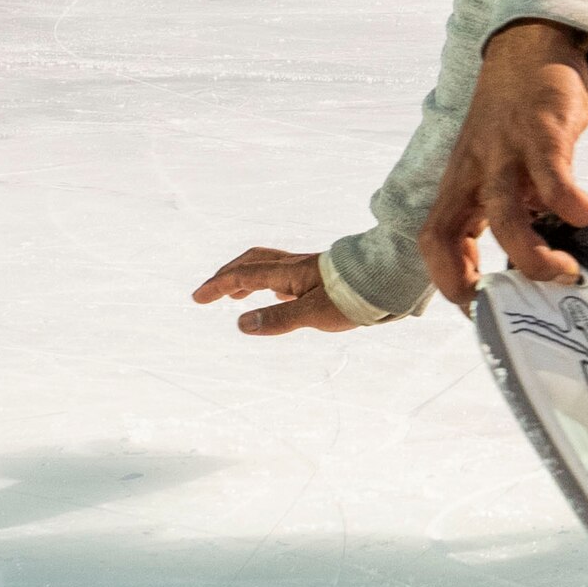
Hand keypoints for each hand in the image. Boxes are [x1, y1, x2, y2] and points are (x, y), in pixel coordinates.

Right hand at [189, 246, 359, 336]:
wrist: (390, 280)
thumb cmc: (355, 297)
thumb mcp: (314, 313)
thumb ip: (278, 318)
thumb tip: (240, 324)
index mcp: (289, 273)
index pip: (244, 275)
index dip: (218, 285)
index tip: (197, 297)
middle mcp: (296, 267)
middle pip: (252, 262)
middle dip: (227, 275)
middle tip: (208, 292)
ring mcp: (309, 270)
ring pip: (268, 266)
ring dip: (246, 276)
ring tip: (234, 294)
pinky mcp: (321, 277)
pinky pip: (284, 274)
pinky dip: (267, 282)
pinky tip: (274, 295)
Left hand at [420, 20, 587, 303]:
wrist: (531, 44)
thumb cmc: (518, 113)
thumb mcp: (498, 161)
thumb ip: (511, 206)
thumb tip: (534, 256)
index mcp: (462, 181)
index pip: (432, 238)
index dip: (446, 277)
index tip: (477, 306)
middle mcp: (475, 169)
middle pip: (449, 233)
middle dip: (475, 281)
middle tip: (522, 299)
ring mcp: (505, 149)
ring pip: (503, 213)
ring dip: (532, 254)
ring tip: (566, 271)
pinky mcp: (542, 130)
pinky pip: (552, 176)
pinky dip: (571, 204)